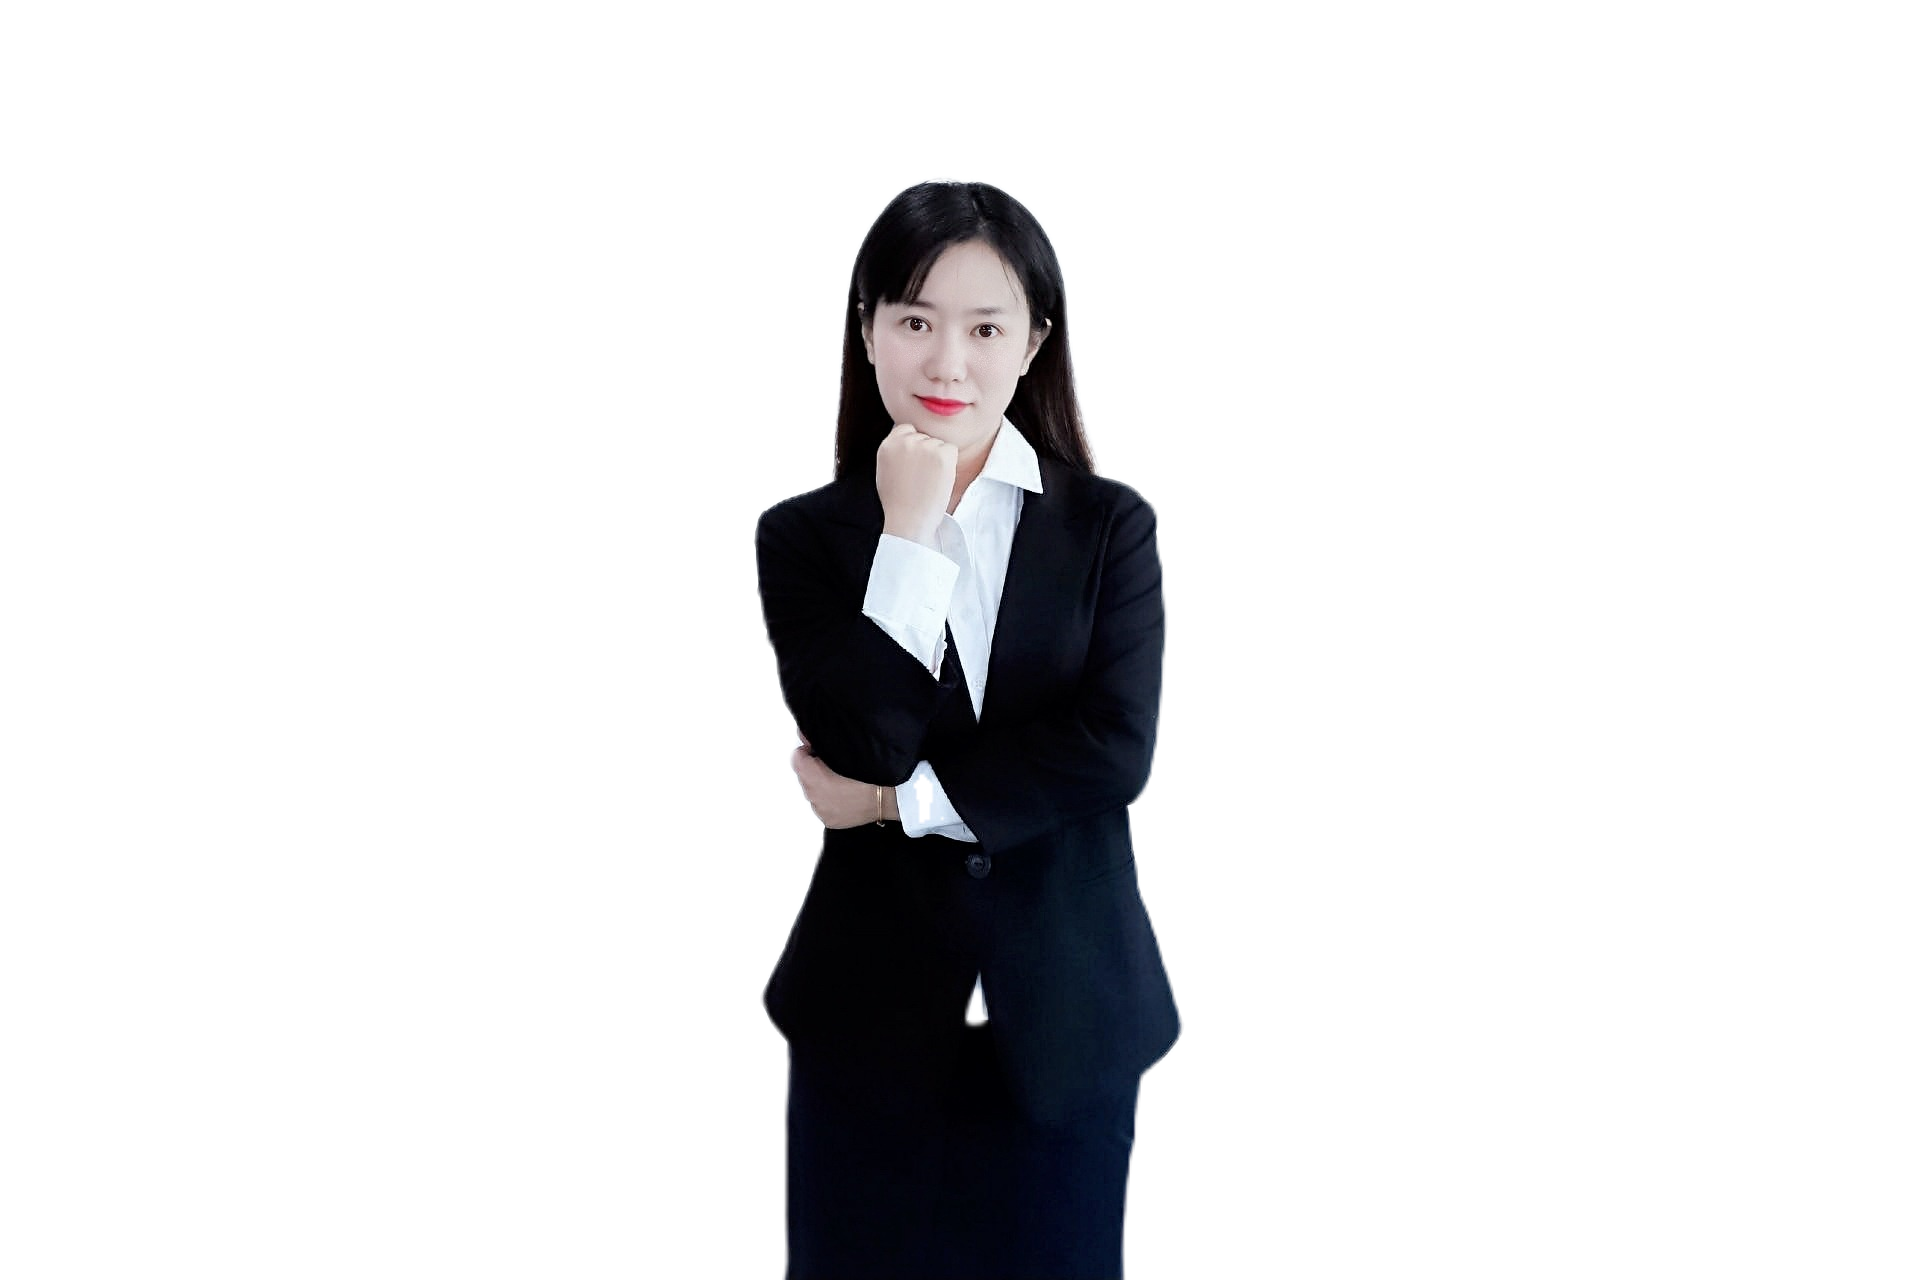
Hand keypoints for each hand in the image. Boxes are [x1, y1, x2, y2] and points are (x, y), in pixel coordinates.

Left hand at [789, 731, 885, 828]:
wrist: (891, 796)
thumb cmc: (870, 771)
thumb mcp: (844, 750)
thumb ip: (819, 743)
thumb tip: (804, 735)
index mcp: (813, 777)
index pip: (795, 756)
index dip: (808, 751)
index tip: (821, 752)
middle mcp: (812, 796)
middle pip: (803, 775)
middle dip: (813, 769)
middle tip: (834, 766)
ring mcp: (820, 811)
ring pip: (812, 791)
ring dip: (820, 785)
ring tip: (841, 781)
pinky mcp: (829, 821)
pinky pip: (822, 805)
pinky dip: (829, 800)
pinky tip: (844, 795)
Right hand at [875, 423, 955, 545]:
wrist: (907, 521)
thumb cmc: (897, 502)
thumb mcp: (886, 469)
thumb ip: (896, 451)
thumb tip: (912, 440)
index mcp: (888, 444)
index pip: (907, 429)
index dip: (914, 446)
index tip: (913, 463)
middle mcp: (905, 440)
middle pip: (925, 436)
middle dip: (926, 453)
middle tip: (920, 477)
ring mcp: (924, 446)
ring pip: (939, 444)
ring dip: (938, 459)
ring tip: (927, 482)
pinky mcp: (942, 454)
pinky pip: (952, 450)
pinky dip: (950, 464)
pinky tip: (938, 480)